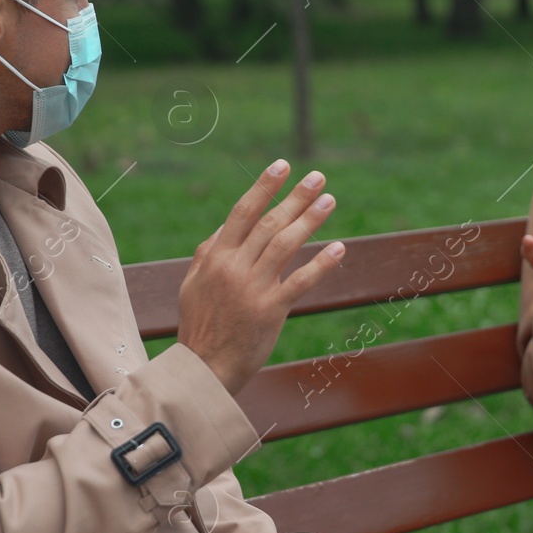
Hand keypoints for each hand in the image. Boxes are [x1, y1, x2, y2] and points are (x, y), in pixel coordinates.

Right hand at [177, 161, 343, 395]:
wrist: (204, 367)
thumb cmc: (200, 325)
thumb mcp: (193, 283)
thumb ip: (209, 252)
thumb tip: (227, 227)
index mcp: (215, 257)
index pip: (243, 212)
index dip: (264, 187)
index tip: (283, 165)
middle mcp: (234, 267)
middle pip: (270, 223)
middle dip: (296, 197)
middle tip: (318, 177)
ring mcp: (253, 288)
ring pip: (286, 245)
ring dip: (310, 220)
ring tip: (329, 201)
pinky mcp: (271, 311)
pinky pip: (301, 281)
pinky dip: (321, 263)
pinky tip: (339, 248)